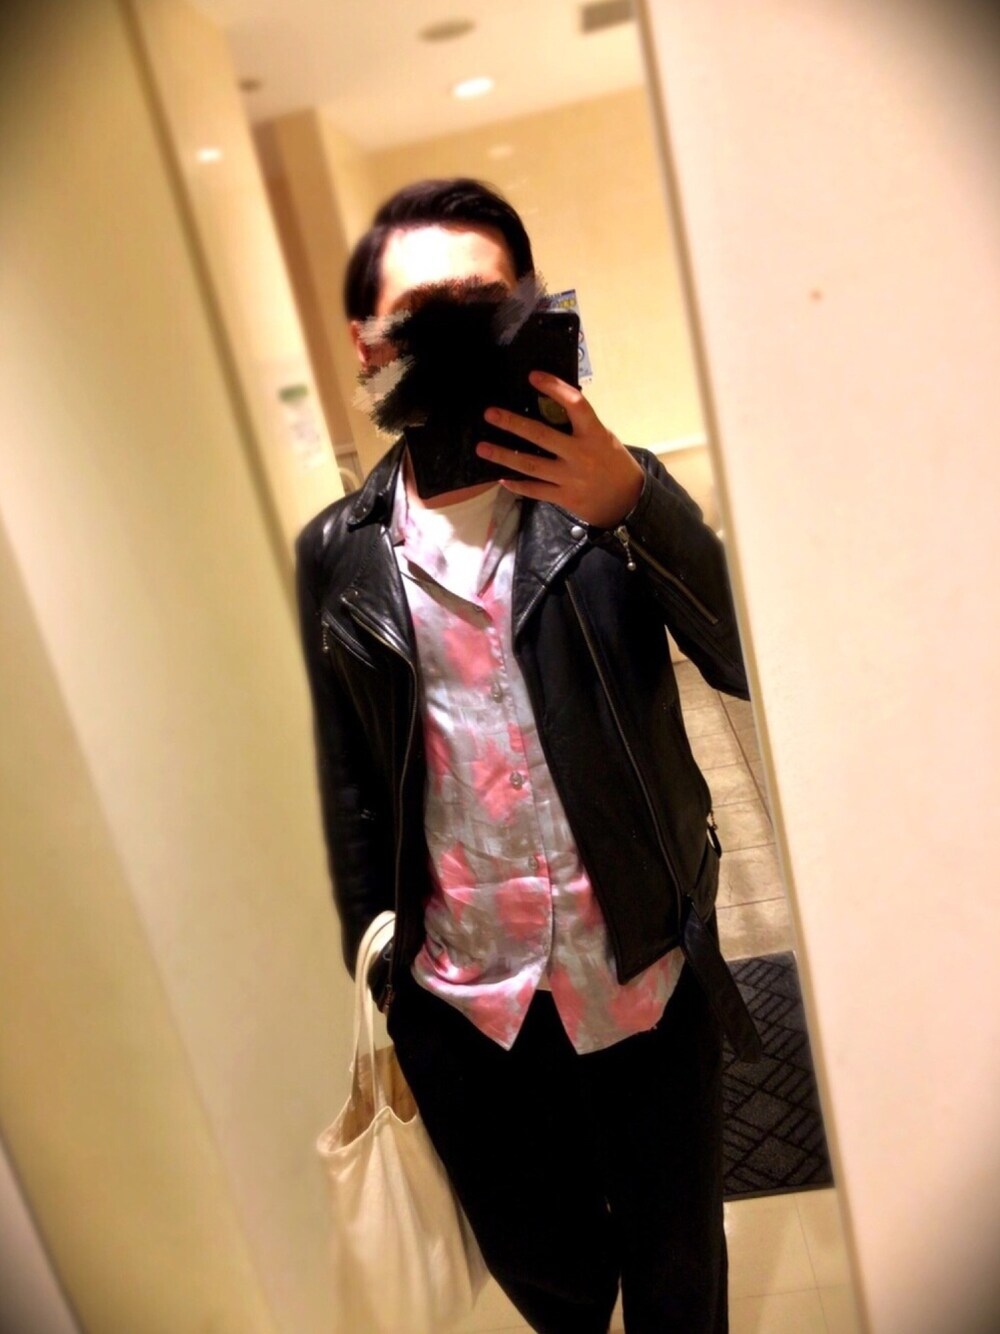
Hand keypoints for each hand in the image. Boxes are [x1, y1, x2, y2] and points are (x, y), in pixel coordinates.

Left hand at [475, 371, 642, 527]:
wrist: (627, 501)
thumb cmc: (613, 462)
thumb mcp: (604, 438)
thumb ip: (580, 426)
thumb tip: (549, 405)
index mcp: (595, 434)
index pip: (575, 404)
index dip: (554, 388)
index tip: (533, 376)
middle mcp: (581, 454)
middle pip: (542, 436)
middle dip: (513, 424)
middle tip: (490, 414)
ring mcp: (571, 478)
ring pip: (532, 466)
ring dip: (504, 456)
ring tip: (482, 448)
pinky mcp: (564, 497)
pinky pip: (536, 490)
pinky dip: (518, 485)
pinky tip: (501, 478)